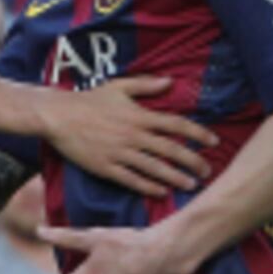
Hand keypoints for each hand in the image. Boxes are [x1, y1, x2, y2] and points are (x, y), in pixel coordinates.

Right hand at [38, 76, 217, 196]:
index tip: (214, 141)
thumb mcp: (118, 87)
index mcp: (138, 115)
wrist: (58, 116)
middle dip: (192, 161)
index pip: (175, 124)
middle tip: (208, 171)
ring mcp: (119, 153)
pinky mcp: (106, 167)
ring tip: (191, 185)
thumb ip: (146, 85)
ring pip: (154, 168)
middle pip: (170, 150)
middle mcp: (133, 135)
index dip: (197, 133)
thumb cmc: (88, 100)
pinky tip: (162, 192)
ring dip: (175, 178)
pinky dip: (148, 187)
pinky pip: (132, 180)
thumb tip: (170, 81)